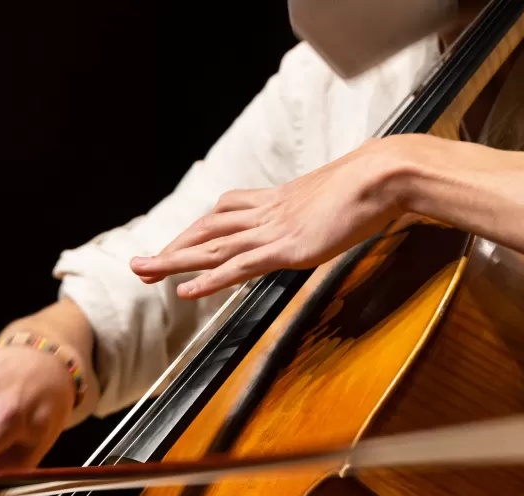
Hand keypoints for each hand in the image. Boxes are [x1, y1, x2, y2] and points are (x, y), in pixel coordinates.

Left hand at [129, 137, 410, 298]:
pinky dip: (209, 279)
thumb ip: (316, 212)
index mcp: (275, 201)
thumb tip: (320, 219)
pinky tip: (186, 291)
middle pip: (206, 230)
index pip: (223, 213)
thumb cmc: (369, 187)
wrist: (383, 176)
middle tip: (140, 265)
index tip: (176, 244)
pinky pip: (238, 266)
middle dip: (172, 248)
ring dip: (173, 261)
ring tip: (144, 273)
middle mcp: (265, 214)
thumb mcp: (333, 201)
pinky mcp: (285, 249)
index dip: (196, 231)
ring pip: (211, 247)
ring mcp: (273, 231)